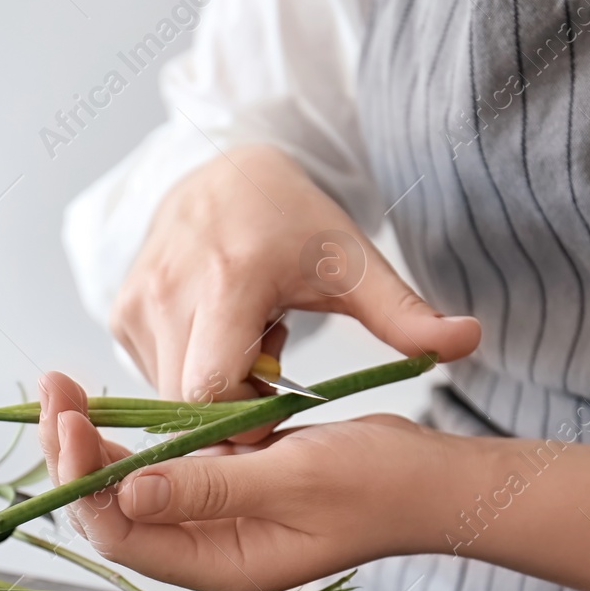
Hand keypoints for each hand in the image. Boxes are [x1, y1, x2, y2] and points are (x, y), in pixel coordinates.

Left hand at [38, 371, 458, 590]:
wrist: (430, 481)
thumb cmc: (377, 484)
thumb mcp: (291, 479)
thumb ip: (208, 487)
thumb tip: (127, 493)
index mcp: (219, 566)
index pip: (123, 534)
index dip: (85, 479)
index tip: (70, 418)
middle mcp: (206, 553)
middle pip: (114, 513)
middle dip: (75, 455)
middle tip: (53, 389)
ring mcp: (213, 525)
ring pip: (130, 489)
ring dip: (96, 443)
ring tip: (64, 390)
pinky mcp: (223, 494)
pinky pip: (161, 471)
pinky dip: (133, 439)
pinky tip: (110, 407)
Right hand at [111, 143, 480, 406]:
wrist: (223, 171)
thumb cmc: (294, 223)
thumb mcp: (353, 265)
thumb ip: (406, 314)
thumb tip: (471, 341)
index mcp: (229, 281)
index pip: (214, 392)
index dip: (247, 419)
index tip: (283, 403)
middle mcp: (168, 292)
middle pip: (188, 403)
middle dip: (231, 411)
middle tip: (271, 376)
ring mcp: (135, 302)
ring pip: (168, 394)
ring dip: (211, 391)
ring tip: (248, 346)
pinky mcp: (118, 312)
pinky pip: (152, 374)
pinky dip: (187, 372)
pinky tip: (218, 336)